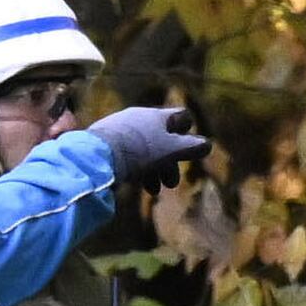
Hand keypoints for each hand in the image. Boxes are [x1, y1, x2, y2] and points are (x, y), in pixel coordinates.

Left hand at [90, 104, 211, 184]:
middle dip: (170, 162)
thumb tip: (208, 145)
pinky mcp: (105, 139)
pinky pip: (128, 152)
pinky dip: (136, 166)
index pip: (181, 117)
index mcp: (157, 116)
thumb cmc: (140, 152)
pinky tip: (134, 181)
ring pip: (146, 148)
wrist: (97, 156)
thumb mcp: (172, 151)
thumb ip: (192, 147)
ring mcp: (120, 127)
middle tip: (170, 184)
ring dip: (154, 169)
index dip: (189, 133)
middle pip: (163, 138)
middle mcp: (139, 117)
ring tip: (151, 189)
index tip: (188, 150)